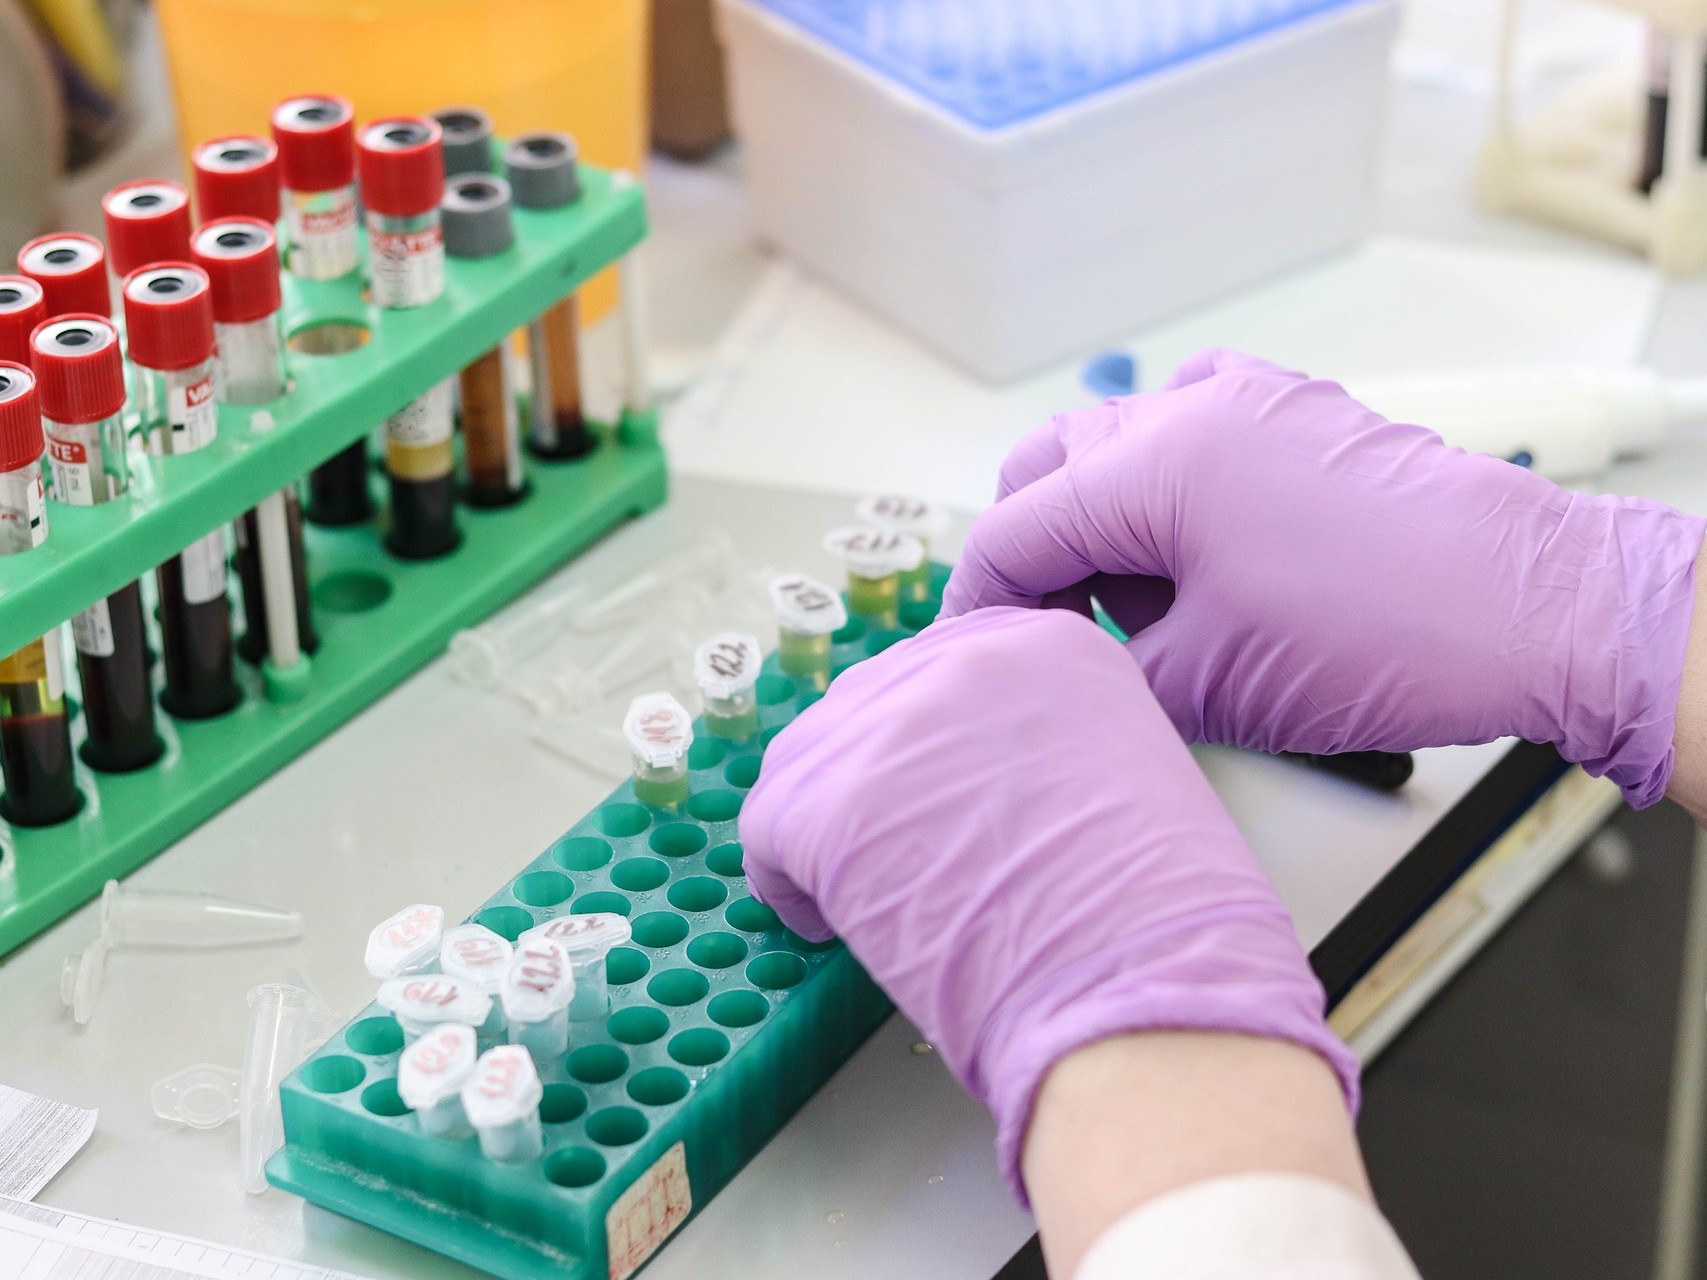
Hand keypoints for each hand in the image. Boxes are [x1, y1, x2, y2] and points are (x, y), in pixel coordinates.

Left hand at [737, 607, 1356, 1194]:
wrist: (1147, 984)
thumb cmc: (1156, 918)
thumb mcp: (1122, 772)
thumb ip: (1040, 744)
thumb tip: (960, 783)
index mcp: (1047, 642)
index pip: (940, 668)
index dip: (921, 745)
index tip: (925, 801)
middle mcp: (962, 658)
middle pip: (866, 705)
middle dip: (869, 784)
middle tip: (892, 859)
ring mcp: (890, 723)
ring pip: (807, 760)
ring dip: (824, 829)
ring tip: (858, 902)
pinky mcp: (830, 799)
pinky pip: (769, 828)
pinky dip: (787, 884)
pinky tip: (830, 927)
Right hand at [941, 350, 1705, 806]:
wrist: (1532, 611)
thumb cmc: (1380, 642)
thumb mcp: (1206, 684)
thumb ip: (1104, 666)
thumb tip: (1066, 663)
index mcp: (1148, 467)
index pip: (1013, 531)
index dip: (978, 605)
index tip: (974, 657)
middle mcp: (1186, 409)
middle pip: (1050, 470)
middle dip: (1034, 552)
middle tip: (1056, 633)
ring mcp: (1249, 399)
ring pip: (1118, 442)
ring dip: (1100, 518)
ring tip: (1148, 606)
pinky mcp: (1300, 412)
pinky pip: (1194, 422)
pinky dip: (1168, 478)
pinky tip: (1198, 538)